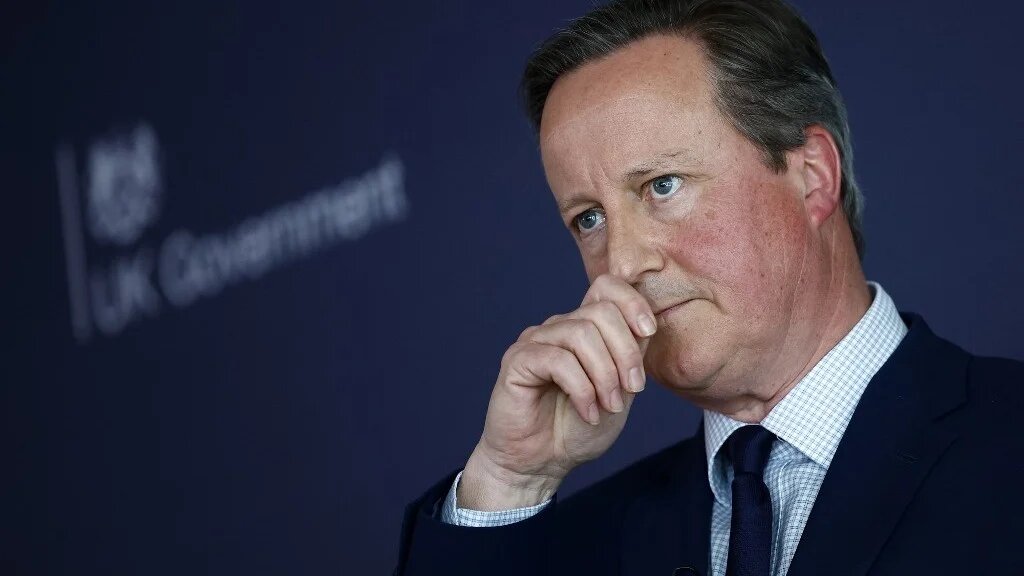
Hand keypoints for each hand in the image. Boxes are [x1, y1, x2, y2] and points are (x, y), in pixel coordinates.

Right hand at [458, 274, 656, 510]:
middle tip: (631, 391)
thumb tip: (645, 326)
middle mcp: (559, 328)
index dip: (632, 302)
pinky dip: (581, 389)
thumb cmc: (578, 430)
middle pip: (601, 311)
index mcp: (585, 328)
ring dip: (605, 375)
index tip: (649, 333)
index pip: (607, 287)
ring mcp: (536, 341)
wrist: (542, 464)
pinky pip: (557, 359)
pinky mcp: (517, 361)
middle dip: (626, 353)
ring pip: (581, 334)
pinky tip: (587, 412)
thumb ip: (631, 357)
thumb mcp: (620, 392)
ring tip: (608, 407)